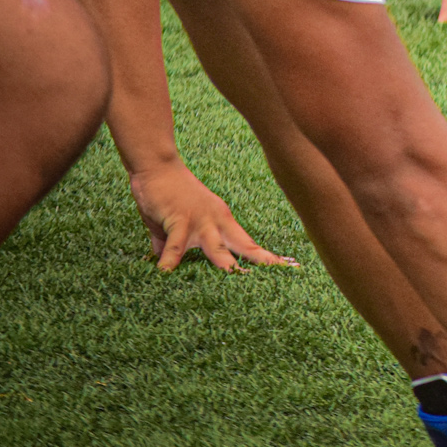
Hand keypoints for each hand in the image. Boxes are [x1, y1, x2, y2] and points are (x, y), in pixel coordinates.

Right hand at [127, 159, 296, 272]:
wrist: (158, 167)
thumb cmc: (167, 195)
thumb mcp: (177, 223)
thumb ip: (171, 244)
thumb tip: (164, 261)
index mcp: (222, 221)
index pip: (248, 243)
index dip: (265, 257)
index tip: (288, 266)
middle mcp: (217, 221)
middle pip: (244, 245)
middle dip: (261, 261)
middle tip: (280, 273)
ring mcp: (200, 220)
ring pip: (217, 248)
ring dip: (226, 265)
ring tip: (236, 280)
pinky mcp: (179, 219)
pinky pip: (176, 245)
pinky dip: (170, 260)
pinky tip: (165, 273)